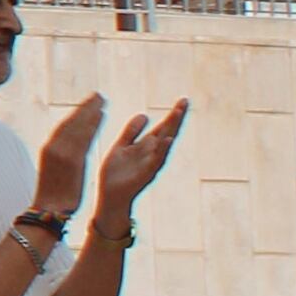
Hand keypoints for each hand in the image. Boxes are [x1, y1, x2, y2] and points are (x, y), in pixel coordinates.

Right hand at [32, 93, 105, 214]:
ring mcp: (61, 152)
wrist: (49, 209)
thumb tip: (72, 148)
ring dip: (90, 111)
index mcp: (49, 147)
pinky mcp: (71, 159)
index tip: (90, 104)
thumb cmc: (54, 192)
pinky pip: (83, 137)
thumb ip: (63, 155)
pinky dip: (91, 124)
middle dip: (85, 107)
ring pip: (78, 125)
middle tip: (98, 95)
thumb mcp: (55, 169)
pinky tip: (101, 115)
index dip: (78, 113)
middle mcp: (53, 146)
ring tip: (102, 101)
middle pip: (71, 121)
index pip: (65, 125)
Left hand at [90, 100, 187, 219]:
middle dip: (175, 117)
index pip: (162, 126)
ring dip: (171, 129)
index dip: (172, 114)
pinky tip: (166, 139)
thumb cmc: (117, 173)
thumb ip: (131, 132)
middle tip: (184, 101)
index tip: (183, 99)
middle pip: (166, 132)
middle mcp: (151, 153)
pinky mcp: (145, 174)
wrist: (111, 196)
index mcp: (145, 146)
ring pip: (164, 144)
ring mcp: (150, 163)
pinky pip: (156, 160)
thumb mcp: (122, 146)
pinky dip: (162, 150)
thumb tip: (144, 114)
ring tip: (177, 113)